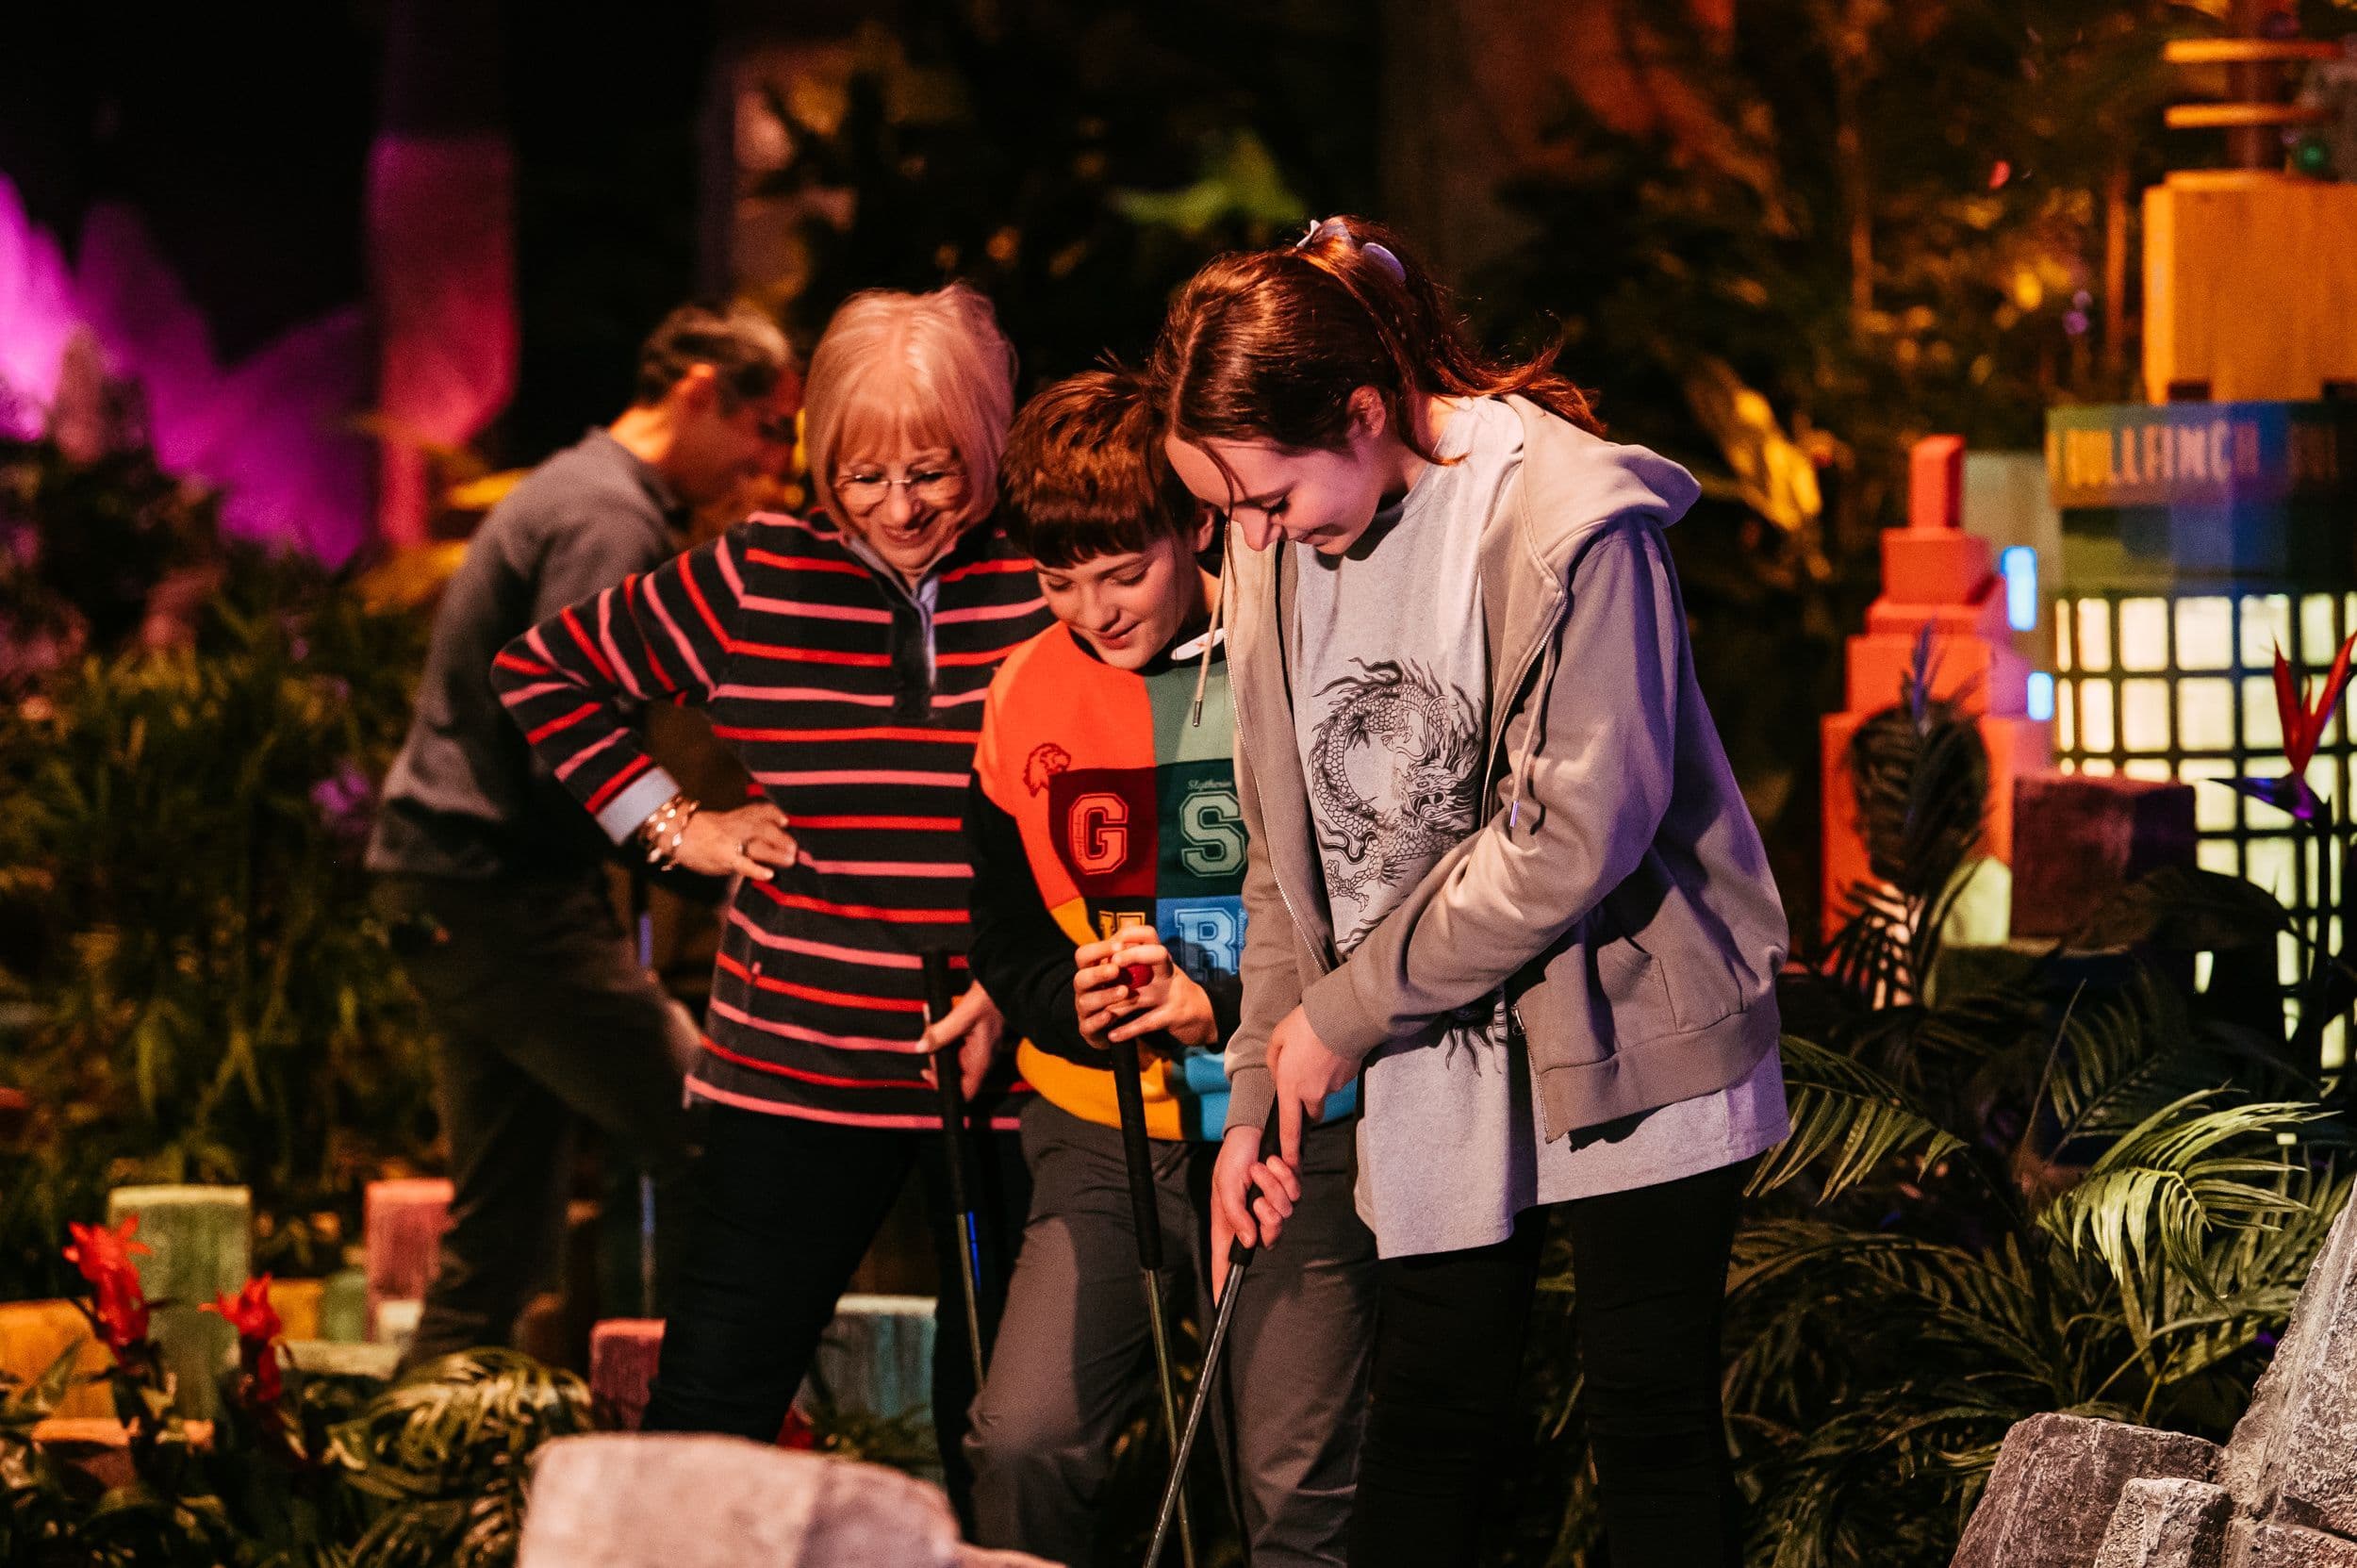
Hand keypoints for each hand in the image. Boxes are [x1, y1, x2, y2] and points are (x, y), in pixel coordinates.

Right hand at [665, 801, 802, 880]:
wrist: (677, 833)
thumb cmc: (704, 831)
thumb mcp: (726, 823)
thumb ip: (746, 826)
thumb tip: (772, 835)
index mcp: (739, 817)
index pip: (761, 811)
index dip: (775, 814)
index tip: (787, 820)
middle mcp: (738, 826)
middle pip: (764, 828)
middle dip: (782, 837)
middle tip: (797, 848)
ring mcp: (731, 841)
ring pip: (758, 845)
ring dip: (776, 853)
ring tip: (791, 860)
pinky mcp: (724, 858)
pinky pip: (742, 864)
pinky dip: (756, 869)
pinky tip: (769, 875)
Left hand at [920, 982, 1004, 1100]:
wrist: (1004, 981)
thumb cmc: (990, 999)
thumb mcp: (963, 1014)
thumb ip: (940, 1032)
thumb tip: (919, 1048)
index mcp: (981, 1059)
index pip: (964, 1091)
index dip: (945, 1087)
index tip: (928, 1071)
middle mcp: (981, 1058)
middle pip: (953, 1072)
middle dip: (935, 1055)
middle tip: (927, 1036)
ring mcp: (979, 1048)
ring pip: (951, 1055)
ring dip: (937, 1041)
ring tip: (930, 1018)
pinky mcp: (976, 1037)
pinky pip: (955, 1041)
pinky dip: (943, 1032)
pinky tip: (936, 1015)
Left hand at [1073, 929, 1216, 1051]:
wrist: (1203, 1015)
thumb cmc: (1171, 990)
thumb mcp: (1159, 971)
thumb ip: (1137, 960)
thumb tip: (1107, 949)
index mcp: (1162, 960)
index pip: (1150, 935)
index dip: (1131, 935)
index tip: (1112, 946)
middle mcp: (1169, 973)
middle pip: (1157, 955)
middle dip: (1133, 955)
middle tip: (1111, 963)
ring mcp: (1172, 995)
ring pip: (1142, 995)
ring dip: (1116, 1003)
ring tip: (1097, 1008)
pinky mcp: (1173, 1017)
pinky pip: (1147, 1023)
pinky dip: (1127, 1031)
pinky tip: (1112, 1036)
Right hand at [1209, 1123, 1300, 1302]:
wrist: (1254, 1127)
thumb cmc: (1233, 1156)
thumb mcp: (1225, 1183)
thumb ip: (1235, 1214)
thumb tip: (1250, 1242)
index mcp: (1230, 1220)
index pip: (1224, 1259)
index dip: (1222, 1282)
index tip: (1220, 1304)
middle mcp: (1252, 1217)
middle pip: (1270, 1239)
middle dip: (1269, 1218)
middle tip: (1260, 1200)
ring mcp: (1272, 1204)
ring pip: (1285, 1214)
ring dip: (1273, 1188)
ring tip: (1260, 1169)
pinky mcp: (1289, 1190)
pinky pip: (1296, 1193)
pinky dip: (1285, 1176)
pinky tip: (1274, 1163)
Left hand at [1268, 1005, 1353, 1166]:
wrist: (1343, 1015)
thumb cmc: (1305, 1025)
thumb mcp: (1277, 1038)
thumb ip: (1273, 1061)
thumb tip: (1278, 1073)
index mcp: (1290, 1087)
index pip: (1290, 1128)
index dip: (1289, 1149)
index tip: (1290, 1163)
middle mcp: (1312, 1093)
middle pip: (1311, 1114)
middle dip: (1306, 1106)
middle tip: (1303, 1083)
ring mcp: (1333, 1087)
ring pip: (1324, 1093)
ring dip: (1320, 1082)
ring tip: (1317, 1054)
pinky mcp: (1349, 1077)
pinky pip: (1337, 1079)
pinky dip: (1333, 1070)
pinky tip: (1331, 1051)